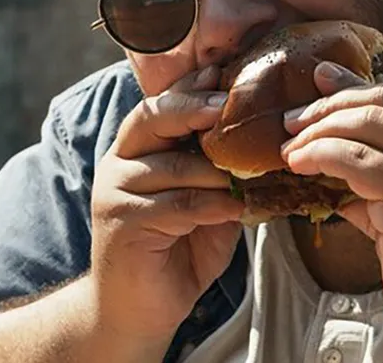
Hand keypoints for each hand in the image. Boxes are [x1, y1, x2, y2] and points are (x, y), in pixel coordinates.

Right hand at [89, 66, 243, 346]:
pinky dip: (211, 206)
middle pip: (153, 118)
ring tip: (250, 176)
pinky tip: (235, 211)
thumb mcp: (207, 204)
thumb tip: (267, 143)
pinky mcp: (121, 223)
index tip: (223, 71)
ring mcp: (115, 192)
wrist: (138, 310)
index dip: (191, 86)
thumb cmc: (177, 251)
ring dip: (217, 171)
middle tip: (228, 104)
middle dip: (194, 107)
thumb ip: (222, 173)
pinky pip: (176, 205)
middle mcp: (120, 163)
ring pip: (174, 165)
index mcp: (137, 149)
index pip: (160, 105)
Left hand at [281, 62, 382, 357]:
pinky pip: (355, 159)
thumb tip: (337, 178)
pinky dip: (321, 154)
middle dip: (331, 103)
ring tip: (290, 146)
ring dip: (319, 129)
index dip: (356, 88)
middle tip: (294, 120)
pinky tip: (299, 164)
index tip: (321, 81)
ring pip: (367, 122)